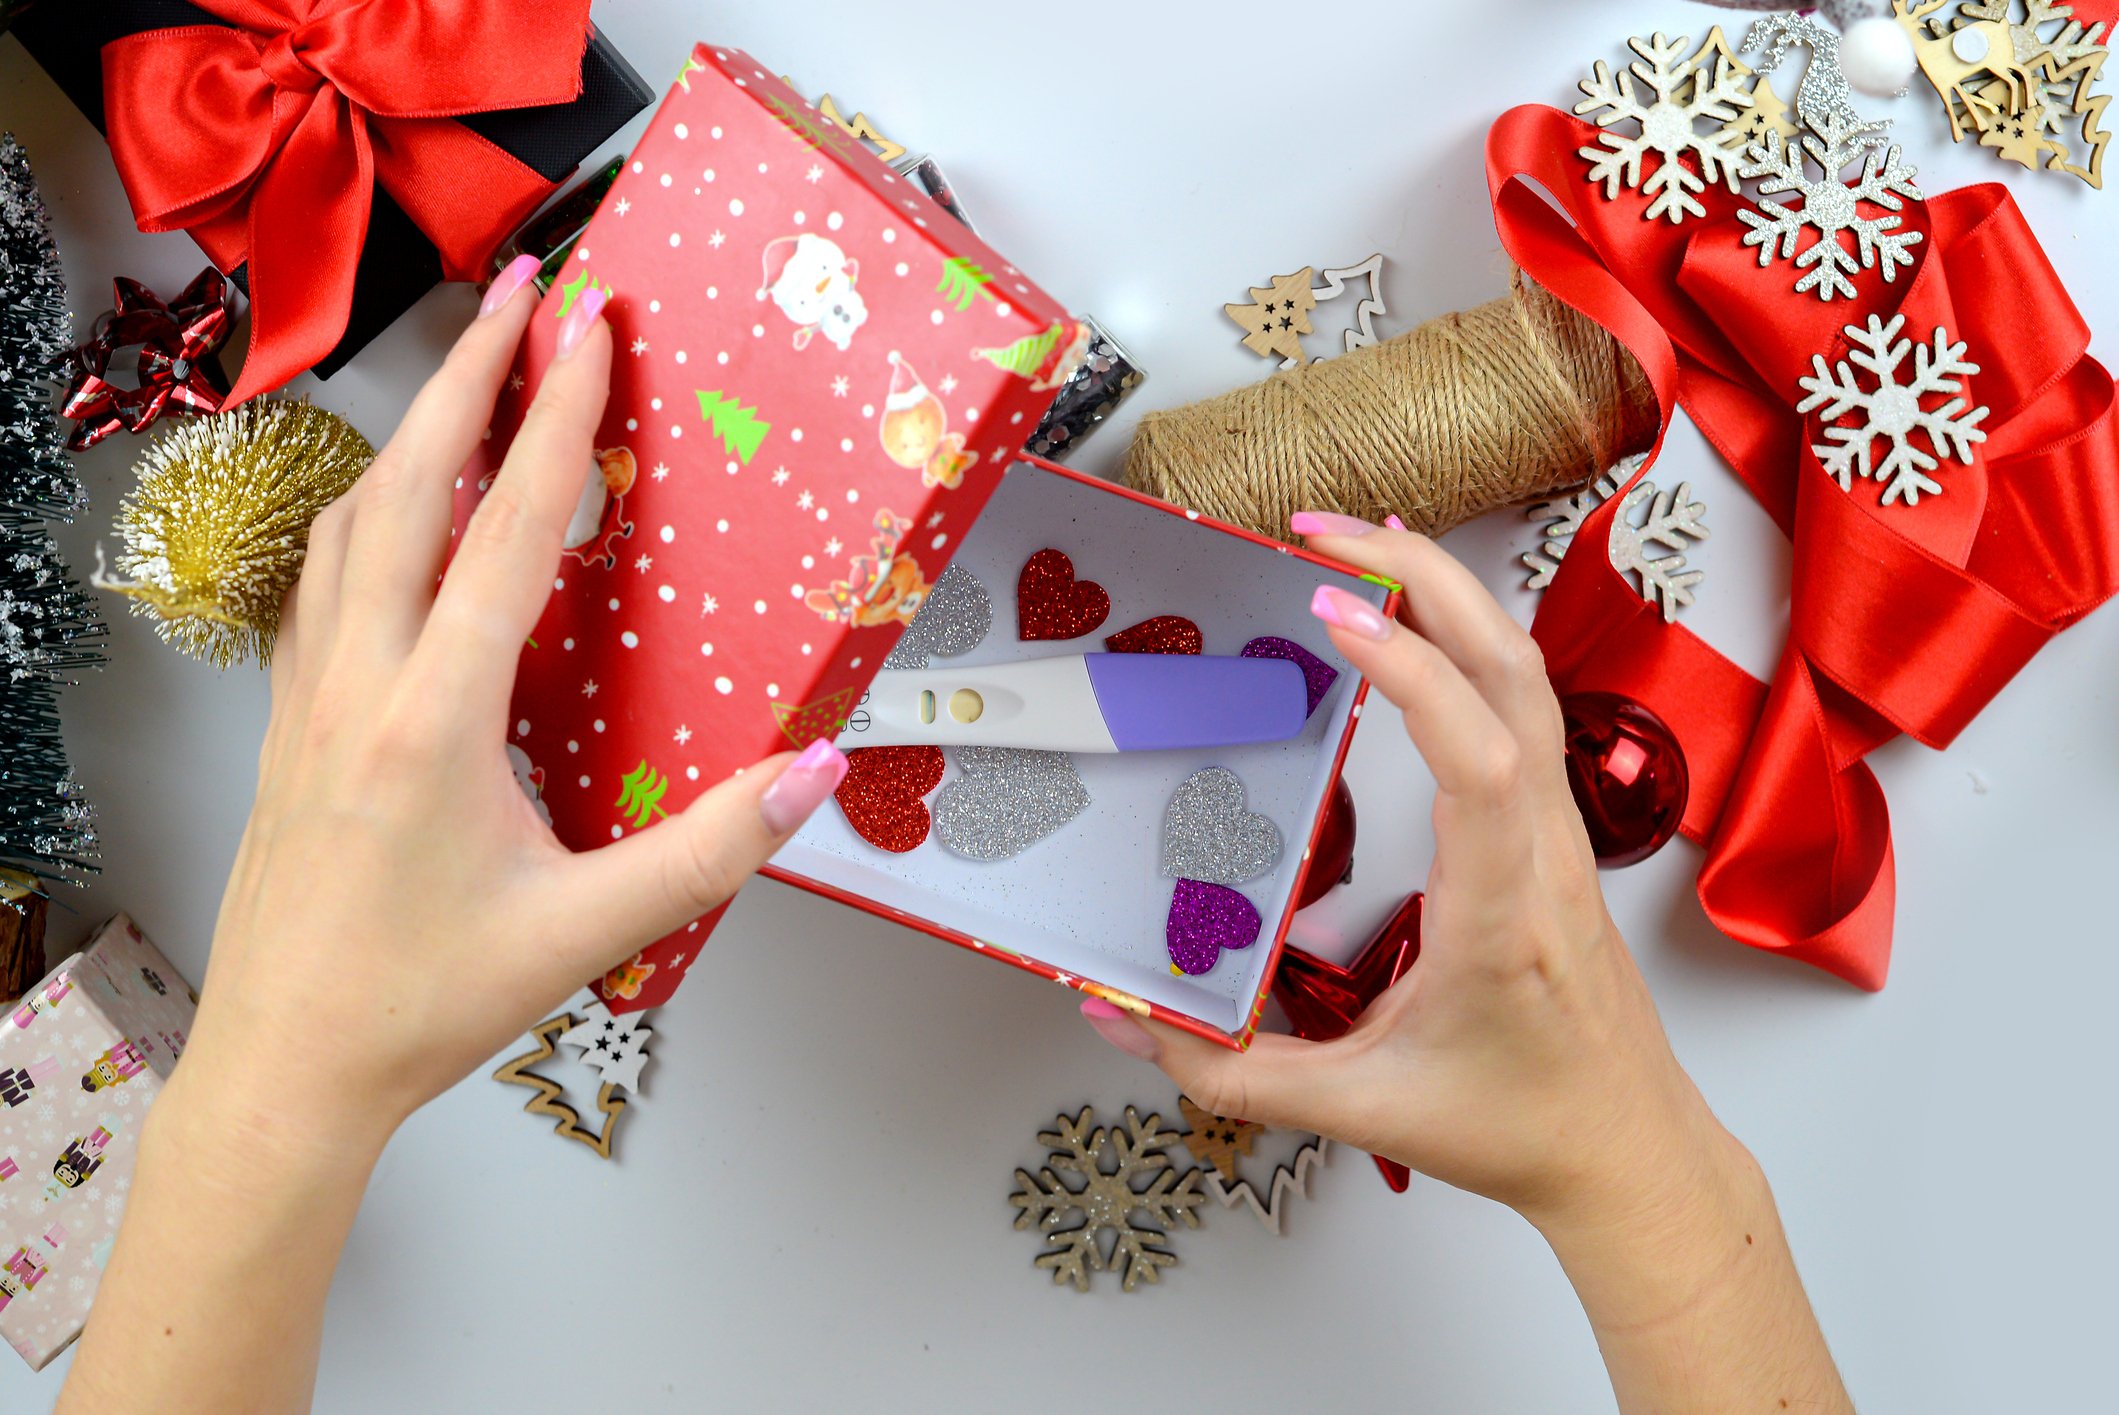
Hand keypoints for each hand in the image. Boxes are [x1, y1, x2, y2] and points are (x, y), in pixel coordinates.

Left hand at [181, 256, 849, 1157]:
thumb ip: (711, 851)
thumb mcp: (587, 933)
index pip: (504, 531)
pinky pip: (322, 583)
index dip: (554, 421)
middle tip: (521, 292)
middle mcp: (358, 686)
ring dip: (411, 436)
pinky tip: (392, 519)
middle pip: (407, 488)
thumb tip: (812, 775)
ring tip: (467, 378)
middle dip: (469, 374)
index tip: (587, 331)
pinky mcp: (289, 726)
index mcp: (432, 721)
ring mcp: (308, 699)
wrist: (288, 1068)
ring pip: (350, 526)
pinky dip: (366, 515)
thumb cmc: (422, 1004)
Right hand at [1080, 512, 1724, 1232]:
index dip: (1414, 675)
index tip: (1337, 614)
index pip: (1484, 763)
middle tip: (1319, 533)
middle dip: (1424, 580)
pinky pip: (1523, 704)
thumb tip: (1120, 1017)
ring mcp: (1562, 832)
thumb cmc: (1517, 1125)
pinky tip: (1416, 614)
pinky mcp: (1555, 828)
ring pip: (1527, 676)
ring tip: (1356, 543)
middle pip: (1515, 675)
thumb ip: (1225, 1071)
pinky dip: (1466, 636)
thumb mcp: (1357, 1111)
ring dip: (1447, 593)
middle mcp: (1546, 853)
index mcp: (1505, 915)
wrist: (1625, 1145)